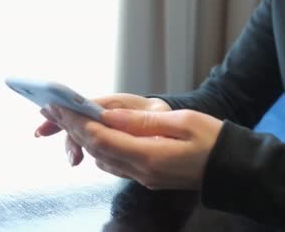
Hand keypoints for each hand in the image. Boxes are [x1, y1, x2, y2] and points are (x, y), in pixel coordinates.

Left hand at [43, 106, 222, 189]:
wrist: (232, 168)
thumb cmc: (214, 140)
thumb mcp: (182, 121)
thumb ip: (142, 121)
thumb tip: (109, 115)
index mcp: (150, 155)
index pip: (103, 138)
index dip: (78, 122)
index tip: (60, 107)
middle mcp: (143, 171)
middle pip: (98, 150)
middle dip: (73, 130)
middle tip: (52, 112)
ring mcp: (145, 177)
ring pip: (104, 159)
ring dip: (84, 141)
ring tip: (69, 121)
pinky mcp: (150, 177)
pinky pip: (117, 165)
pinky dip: (101, 150)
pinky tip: (97, 138)